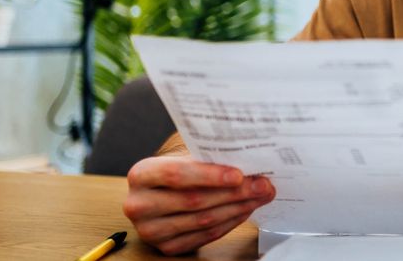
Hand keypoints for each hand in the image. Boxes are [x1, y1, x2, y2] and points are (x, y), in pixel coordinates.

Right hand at [123, 155, 275, 254]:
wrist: (161, 191)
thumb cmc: (178, 167)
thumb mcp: (184, 155)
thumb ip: (208, 156)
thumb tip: (250, 158)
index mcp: (141, 175)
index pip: (175, 174)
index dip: (209, 175)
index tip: (239, 174)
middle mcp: (139, 205)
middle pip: (193, 200)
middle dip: (234, 192)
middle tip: (262, 184)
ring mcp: (151, 230)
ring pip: (202, 220)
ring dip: (238, 207)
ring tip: (261, 195)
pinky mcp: (167, 247)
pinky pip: (205, 236)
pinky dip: (230, 222)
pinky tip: (245, 209)